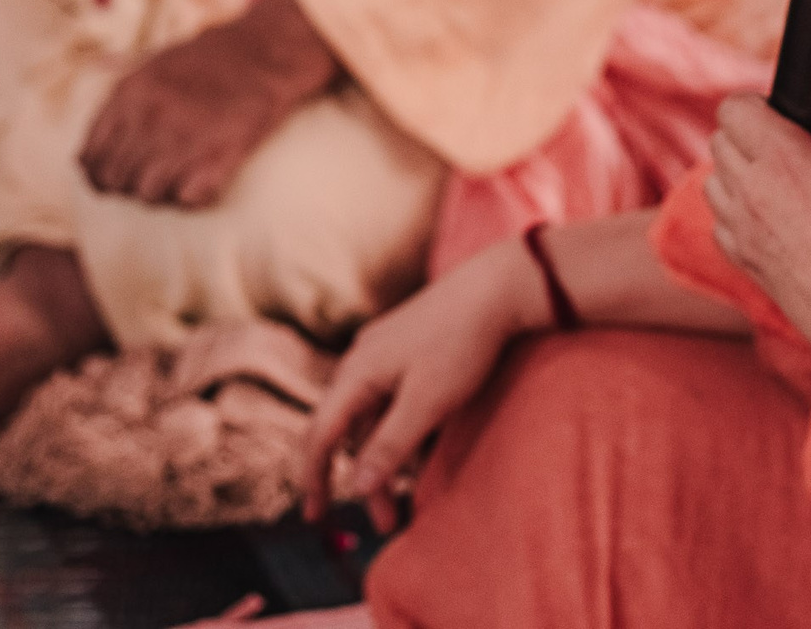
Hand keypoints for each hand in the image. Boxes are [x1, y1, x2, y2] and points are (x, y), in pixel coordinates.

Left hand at [78, 0, 340, 208]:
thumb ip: (117, 104)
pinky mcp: (220, 154)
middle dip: (128, 186)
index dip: (98, 176)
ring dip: (161, 193)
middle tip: (149, 179)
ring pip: (148, 194)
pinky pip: (187, 198)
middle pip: (116, 181)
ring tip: (177, 179)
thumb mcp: (149, 66)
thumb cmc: (206, 60)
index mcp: (129, 94)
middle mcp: (151, 117)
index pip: (90, 158)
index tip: (112, 180)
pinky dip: (193, 195)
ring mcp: (185, 136)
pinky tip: (202, 179)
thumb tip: (84, 154)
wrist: (264, 50)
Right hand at [298, 236, 546, 530]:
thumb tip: (356, 487)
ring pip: (371, 418)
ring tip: (408, 498)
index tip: (315, 517)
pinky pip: (390, 402)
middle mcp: (360, 361)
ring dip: (384, 459)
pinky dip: (400, 433)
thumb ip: (389, 446)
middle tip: (382, 522)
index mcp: (356, 373)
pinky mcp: (407, 351)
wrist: (496, 288)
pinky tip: (421, 457)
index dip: (314, 478)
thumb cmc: (460, 346)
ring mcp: (383, 353)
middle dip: (360, 479)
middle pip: (345, 430)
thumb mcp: (426, 405)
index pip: (320, 435)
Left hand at [704, 103, 810, 369]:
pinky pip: (719, 219)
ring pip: (713, 178)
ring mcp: (737, 226)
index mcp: (782, 157)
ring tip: (776, 185)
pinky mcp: (737, 258)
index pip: (733, 108)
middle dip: (747, 135)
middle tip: (785, 149)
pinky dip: (735, 212)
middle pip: (719, 138)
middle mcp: (749, 187)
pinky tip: (770, 222)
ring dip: (736, 173)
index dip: (756, 106)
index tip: (782, 117)